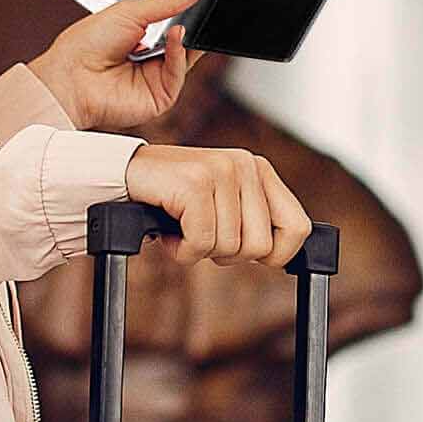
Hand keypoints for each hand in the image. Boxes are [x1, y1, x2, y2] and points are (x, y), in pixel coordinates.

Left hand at [27, 0, 207, 130]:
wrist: (71, 76)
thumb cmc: (87, 44)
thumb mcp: (131, 11)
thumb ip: (169, 1)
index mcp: (141, 37)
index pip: (175, 23)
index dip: (188, 12)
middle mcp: (150, 59)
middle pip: (185, 42)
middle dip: (193, 25)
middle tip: (201, 6)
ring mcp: (156, 79)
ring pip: (186, 58)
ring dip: (187, 39)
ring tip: (181, 24)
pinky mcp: (161, 97)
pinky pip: (178, 74)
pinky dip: (180, 54)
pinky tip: (175, 38)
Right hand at [123, 141, 312, 268]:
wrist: (124, 176)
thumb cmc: (174, 198)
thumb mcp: (223, 205)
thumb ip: (254, 221)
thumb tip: (279, 256)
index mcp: (259, 169)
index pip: (297, 228)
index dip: (276, 255)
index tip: (247, 254)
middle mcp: (245, 164)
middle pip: (261, 246)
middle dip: (227, 254)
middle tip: (200, 234)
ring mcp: (221, 171)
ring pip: (230, 248)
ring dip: (199, 250)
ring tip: (181, 227)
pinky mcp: (196, 183)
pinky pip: (201, 243)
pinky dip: (181, 250)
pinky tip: (169, 230)